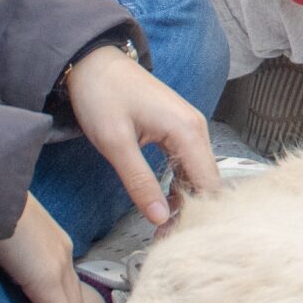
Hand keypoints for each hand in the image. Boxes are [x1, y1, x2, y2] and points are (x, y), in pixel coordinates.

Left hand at [67, 39, 222, 229]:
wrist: (93, 62)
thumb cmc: (102, 95)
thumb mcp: (116, 143)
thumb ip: (140, 183)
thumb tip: (161, 219)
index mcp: (188, 130)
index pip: (208, 184)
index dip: (196, 215)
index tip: (175, 239)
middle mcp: (196, 128)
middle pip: (207, 182)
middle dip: (191, 212)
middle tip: (165, 240)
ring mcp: (189, 128)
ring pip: (198, 175)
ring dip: (185, 201)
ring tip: (163, 228)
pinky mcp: (178, 129)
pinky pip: (187, 164)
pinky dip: (179, 186)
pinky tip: (164, 203)